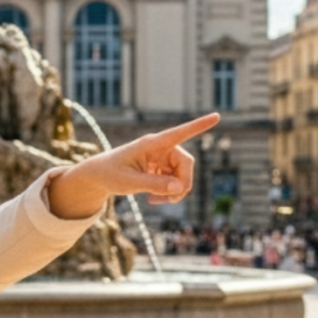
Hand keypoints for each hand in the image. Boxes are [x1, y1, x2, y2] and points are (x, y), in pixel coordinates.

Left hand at [48, 113, 220, 219]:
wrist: (100, 177)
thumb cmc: (111, 174)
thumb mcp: (129, 182)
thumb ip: (154, 185)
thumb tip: (180, 188)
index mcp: (152, 144)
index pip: (180, 133)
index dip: (199, 126)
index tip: (217, 116)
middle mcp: (161, 148)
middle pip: (186, 164)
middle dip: (183, 184)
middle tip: (171, 200)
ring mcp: (162, 159)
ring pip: (183, 176)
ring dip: (175, 191)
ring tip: (156, 200)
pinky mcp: (162, 169)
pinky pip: (175, 182)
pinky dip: (169, 193)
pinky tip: (153, 199)